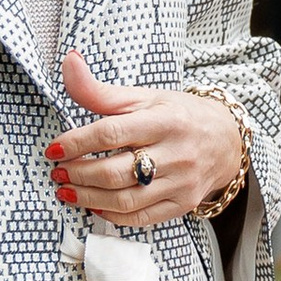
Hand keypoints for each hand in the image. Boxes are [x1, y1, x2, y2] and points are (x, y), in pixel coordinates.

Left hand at [48, 57, 243, 226]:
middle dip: (78, 173)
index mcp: (165, 121)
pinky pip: (141, 217)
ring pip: (125, 199)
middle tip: (58, 170)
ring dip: (88, 197)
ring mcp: (181, 183)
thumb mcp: (145, 97)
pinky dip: (111, 214)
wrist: (226, 141)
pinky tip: (94, 204)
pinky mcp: (182, 204)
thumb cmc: (180, 115)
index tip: (54, 148)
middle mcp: (177, 153)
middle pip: (115, 171)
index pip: (111, 133)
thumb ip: (101, 90)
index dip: (76, 142)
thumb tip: (69, 63)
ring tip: (67, 190)